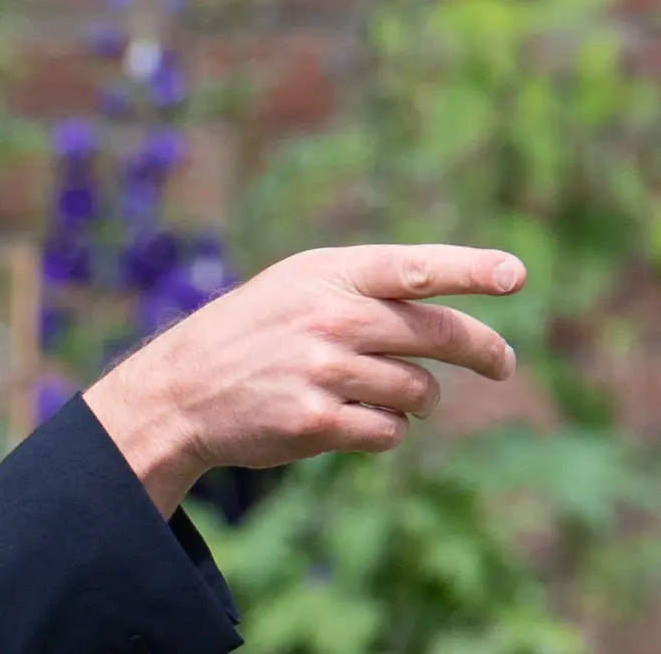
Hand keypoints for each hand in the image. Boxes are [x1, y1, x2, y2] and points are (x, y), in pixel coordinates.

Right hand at [82, 244, 524, 515]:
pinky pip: (390, 431)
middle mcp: (328, 317)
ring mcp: (322, 370)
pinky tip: (351, 420)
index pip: (412, 266)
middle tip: (503, 364)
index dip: (469, 268)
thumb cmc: (252, 332)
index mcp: (326, 274)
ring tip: (382, 395)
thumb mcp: (297, 287)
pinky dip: (385, 430)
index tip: (515, 274)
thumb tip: (452, 314)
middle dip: (484, 351)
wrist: (182, 388)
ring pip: (419, 390)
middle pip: (437, 335)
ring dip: (416, 399)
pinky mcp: (316, 420)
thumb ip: (366, 289)